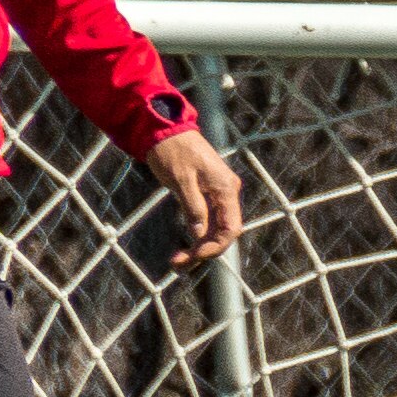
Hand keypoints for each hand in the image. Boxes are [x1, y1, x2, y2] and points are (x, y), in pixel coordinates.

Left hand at [145, 129, 243, 268]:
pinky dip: (195, 236)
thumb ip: (193, 207)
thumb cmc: (173, 151)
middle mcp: (226, 194)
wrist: (165, 130)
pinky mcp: (205, 196)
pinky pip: (206, 222)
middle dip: (203, 251)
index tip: (195, 256)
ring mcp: (217, 195)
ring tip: (177, 262)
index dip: (215, 246)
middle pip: (222, 232)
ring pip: (213, 230)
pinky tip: (183, 247)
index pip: (230, 227)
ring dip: (198, 247)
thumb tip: (198, 235)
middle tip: (178, 265)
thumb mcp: (181, 180)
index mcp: (225, 189)